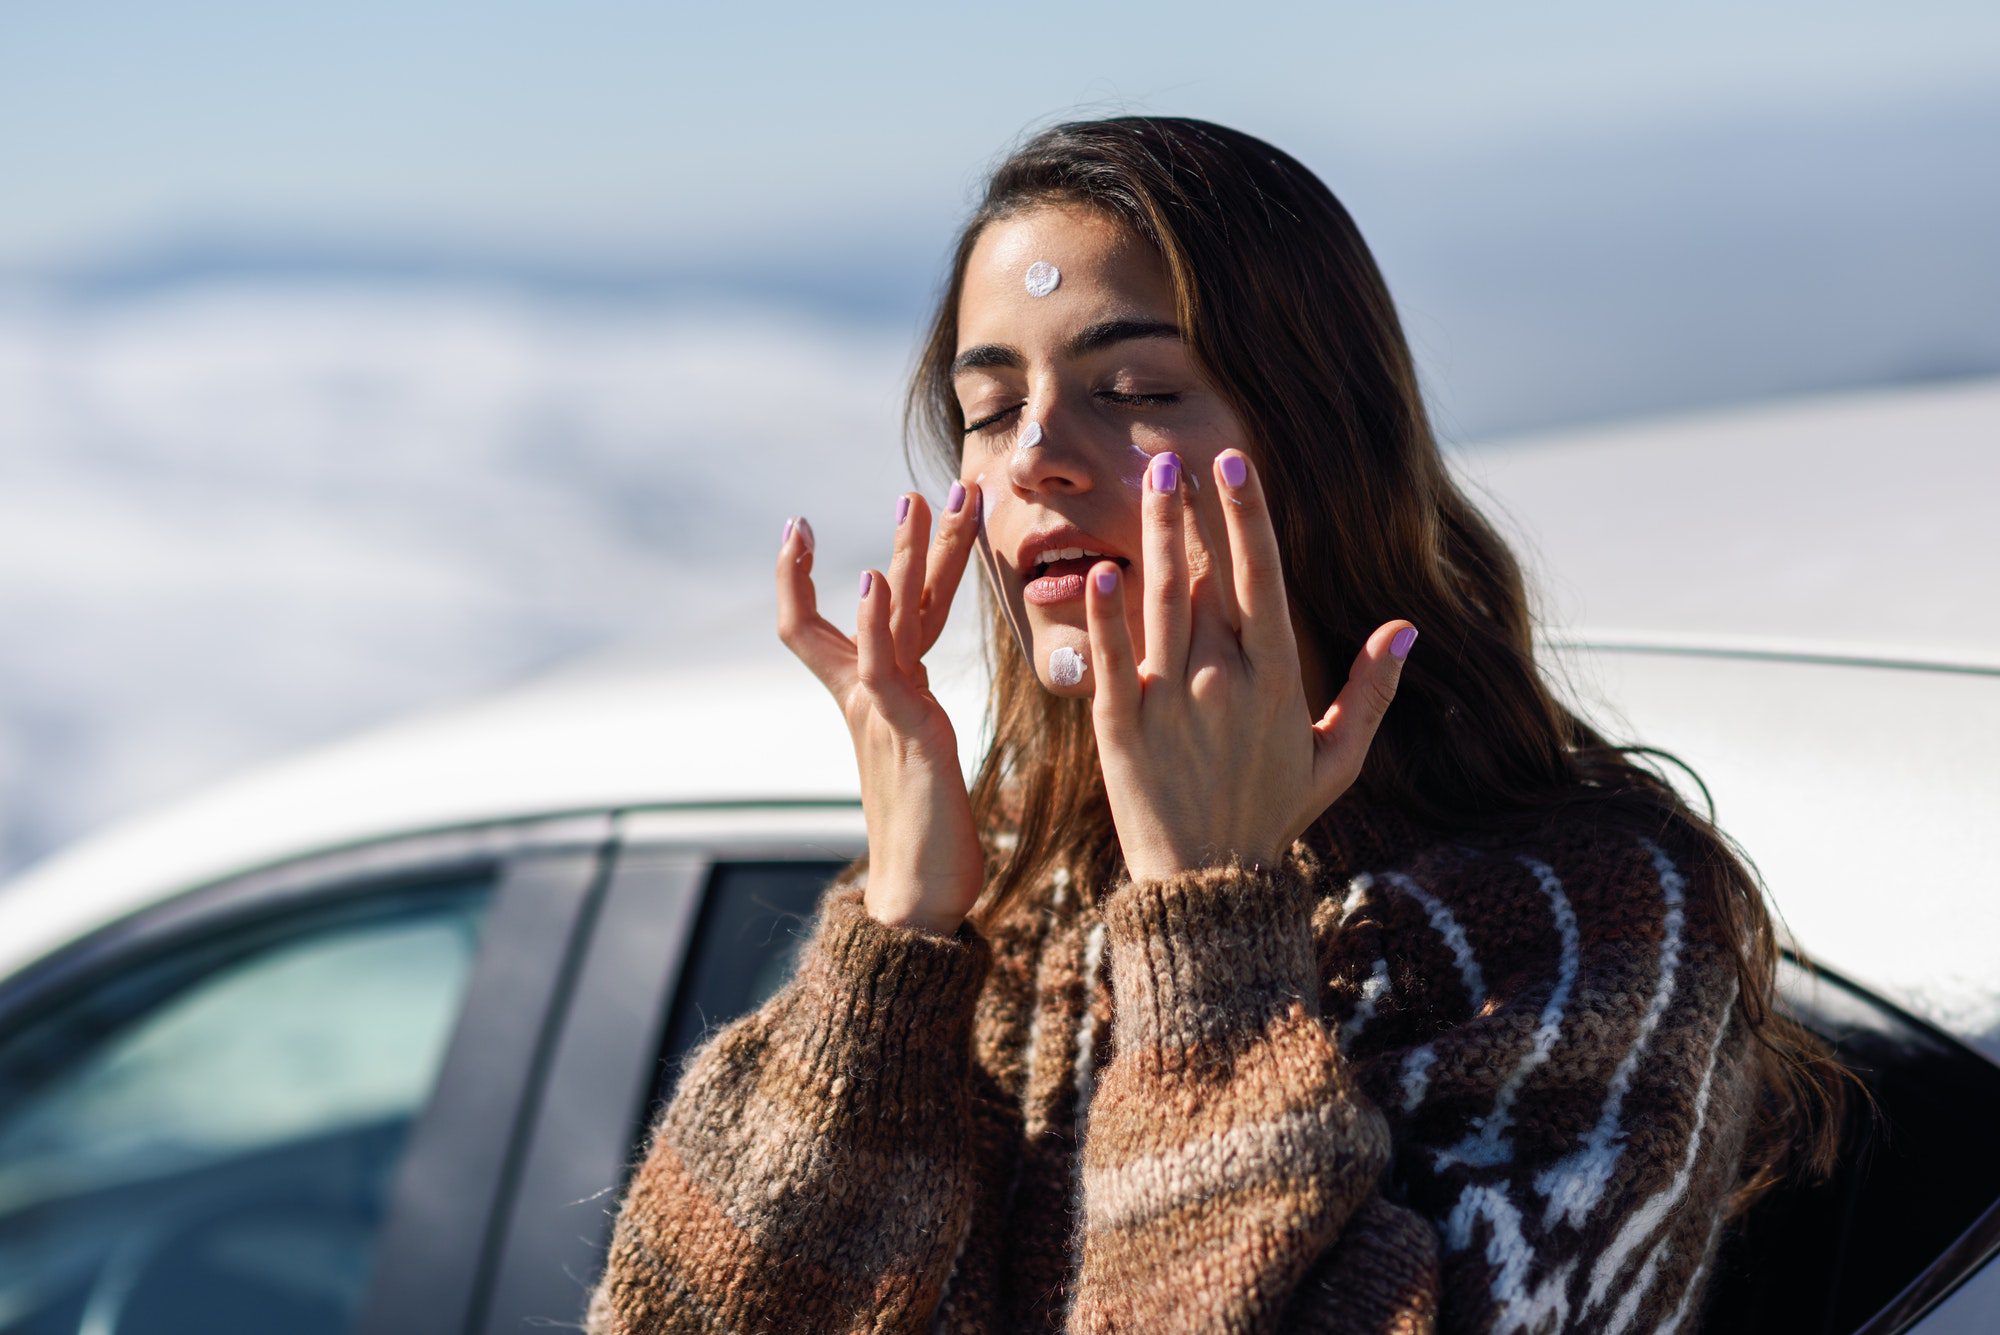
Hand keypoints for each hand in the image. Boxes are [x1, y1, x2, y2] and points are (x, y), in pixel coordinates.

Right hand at [776, 483, 985, 935]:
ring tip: (914, 502)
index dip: (815, 578)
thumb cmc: (932, 840)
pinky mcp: (901, 730)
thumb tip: (921, 706)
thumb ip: (916, 720)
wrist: (918, 900)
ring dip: (905, 555)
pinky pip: (884, 663)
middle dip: (905, 543)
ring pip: (889, 617)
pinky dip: (876, 619)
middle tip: (918, 490)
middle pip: (879, 601)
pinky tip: (874, 580)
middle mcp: (873, 695)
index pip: (840, 624)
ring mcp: (883, 709)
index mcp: (881, 697)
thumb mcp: (924, 757)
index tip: (797, 529)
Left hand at [1083, 450, 1415, 883]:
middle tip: (1174, 454)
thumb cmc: (1272, 816)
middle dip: (1190, 510)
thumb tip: (1403, 629)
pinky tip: (1098, 571)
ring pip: (1160, 600)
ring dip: (1153, 535)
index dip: (1248, 517)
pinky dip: (1103, 615)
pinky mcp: (1120, 726)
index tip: (1236, 465)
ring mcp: (1170, 701)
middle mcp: (1225, 680)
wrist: (1206, 885)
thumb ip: (1370, 692)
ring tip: (1146, 481)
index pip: (1261, 578)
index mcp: (1276, 679)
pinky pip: (1110, 658)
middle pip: (1205, 576)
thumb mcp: (1336, 760)